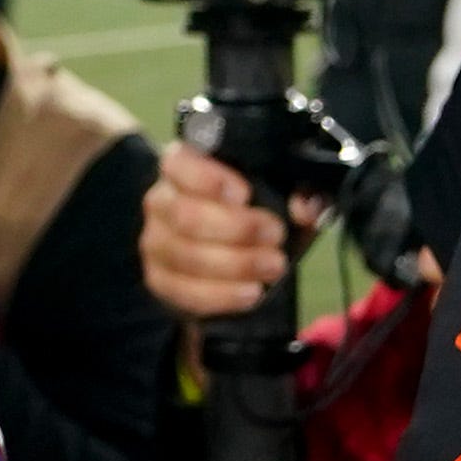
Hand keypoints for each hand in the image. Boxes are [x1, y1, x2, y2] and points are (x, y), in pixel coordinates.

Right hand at [142, 140, 299, 320]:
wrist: (231, 248)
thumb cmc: (253, 208)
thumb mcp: (280, 191)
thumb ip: (297, 191)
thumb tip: (304, 208)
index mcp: (181, 166)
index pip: (179, 164)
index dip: (208, 179)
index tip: (244, 194)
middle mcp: (161, 202)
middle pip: (186, 216)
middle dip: (237, 228)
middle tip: (275, 235)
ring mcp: (155, 243)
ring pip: (187, 257)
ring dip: (236, 264)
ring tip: (273, 266)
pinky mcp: (160, 280)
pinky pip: (185, 293)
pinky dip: (222, 295)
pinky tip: (251, 293)